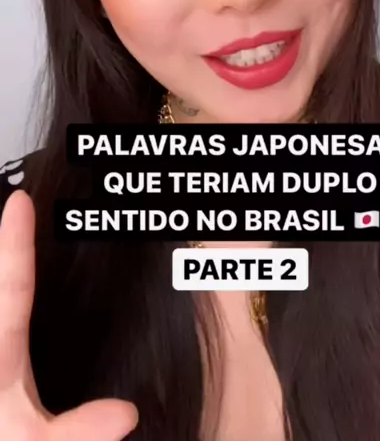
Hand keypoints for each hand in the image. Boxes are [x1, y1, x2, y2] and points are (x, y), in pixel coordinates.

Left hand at [0, 190, 138, 440]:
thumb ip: (78, 433)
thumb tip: (127, 411)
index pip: (11, 287)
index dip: (15, 243)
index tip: (19, 201)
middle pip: (0, 287)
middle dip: (8, 249)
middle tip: (21, 202)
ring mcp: (0, 358)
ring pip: (4, 304)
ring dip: (12, 272)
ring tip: (24, 235)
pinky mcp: (7, 371)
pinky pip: (9, 319)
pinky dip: (15, 295)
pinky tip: (30, 305)